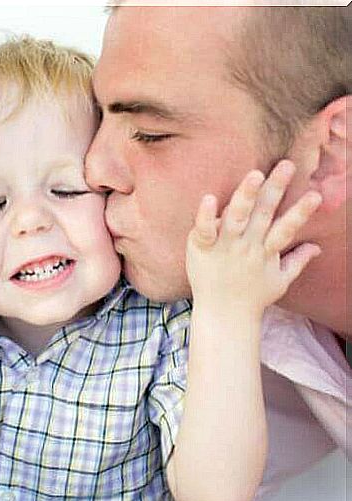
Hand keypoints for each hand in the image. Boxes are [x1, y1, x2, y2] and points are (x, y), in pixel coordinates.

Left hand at [186, 160, 321, 316]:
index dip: (301, 211)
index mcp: (265, 251)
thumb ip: (297, 261)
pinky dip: (206, 215)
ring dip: (246, 195)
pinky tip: (208, 198)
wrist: (223, 315)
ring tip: (255, 175)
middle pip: (264, 214)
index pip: (287, 228)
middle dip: (275, 189)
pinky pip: (204, 230)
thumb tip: (317, 248)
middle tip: (286, 165)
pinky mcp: (202, 248)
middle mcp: (247, 245)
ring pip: (237, 217)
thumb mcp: (279, 280)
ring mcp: (224, 247)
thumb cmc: (251, 297)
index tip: (316, 194)